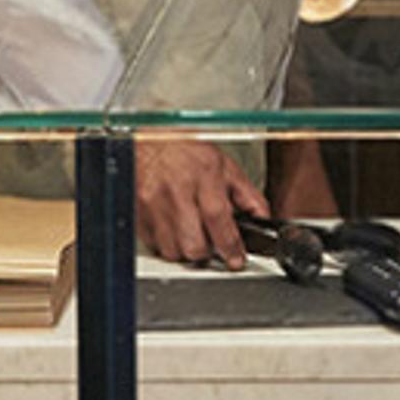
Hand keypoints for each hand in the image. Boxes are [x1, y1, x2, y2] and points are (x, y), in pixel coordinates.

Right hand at [136, 133, 266, 267]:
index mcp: (203, 175)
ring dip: (185, 249)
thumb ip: (246, 194)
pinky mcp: (138, 213)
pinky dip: (166, 243)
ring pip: (172, 251)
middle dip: (206, 252)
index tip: (236, 259)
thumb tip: (262, 217)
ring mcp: (153, 203)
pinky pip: (153, 245)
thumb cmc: (184, 148)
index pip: (218, 219)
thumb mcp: (223, 164)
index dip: (230, 245)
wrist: (148, 140)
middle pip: (193, 244)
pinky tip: (172, 227)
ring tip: (190, 232)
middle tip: (210, 242)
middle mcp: (176, 190)